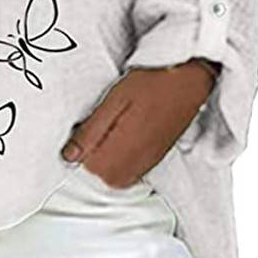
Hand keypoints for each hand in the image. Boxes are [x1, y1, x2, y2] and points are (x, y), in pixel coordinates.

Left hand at [61, 59, 216, 186]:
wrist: (188, 80)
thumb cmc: (151, 84)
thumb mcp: (114, 100)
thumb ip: (91, 131)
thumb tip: (69, 156)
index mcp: (124, 149)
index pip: (88, 168)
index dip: (81, 148)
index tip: (85, 128)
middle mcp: (138, 163)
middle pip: (102, 176)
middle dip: (93, 157)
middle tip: (97, 127)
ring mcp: (149, 163)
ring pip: (116, 177)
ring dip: (106, 159)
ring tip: (110, 129)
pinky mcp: (156, 159)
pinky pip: (131, 172)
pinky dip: (121, 159)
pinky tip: (122, 136)